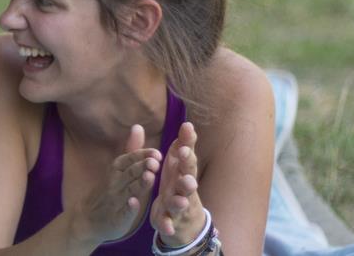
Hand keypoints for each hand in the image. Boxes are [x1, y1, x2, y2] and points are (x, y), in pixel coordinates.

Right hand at [79, 124, 161, 241]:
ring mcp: (116, 200)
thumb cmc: (110, 190)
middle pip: (130, 173)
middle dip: (142, 167)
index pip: (129, 159)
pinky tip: (135, 203)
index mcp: (117, 169)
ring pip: (129, 190)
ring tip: (149, 177)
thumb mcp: (119, 168)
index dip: (142, 156)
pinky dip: (129, 207)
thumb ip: (131, 149)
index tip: (157, 153)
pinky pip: (123, 211)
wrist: (88, 218)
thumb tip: (138, 126)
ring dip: (138, 183)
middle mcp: (115, 182)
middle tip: (156, 162)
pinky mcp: (117, 217)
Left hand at [151, 121, 204, 245]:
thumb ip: (183, 147)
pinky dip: (167, 225)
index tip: (183, 143)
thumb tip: (187, 124)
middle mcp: (184, 190)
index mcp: (183, 173)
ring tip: (180, 200)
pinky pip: (168, 223)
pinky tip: (165, 228)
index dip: (186, 153)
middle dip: (187, 177)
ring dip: (180, 202)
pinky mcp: (170, 221)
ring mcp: (178, 207)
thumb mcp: (180, 166)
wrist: (184, 220)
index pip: (187, 161)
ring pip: (180, 204)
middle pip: (188, 183)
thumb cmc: (179, 185)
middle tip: (185, 170)